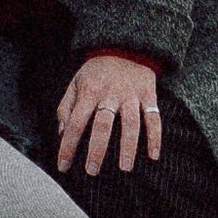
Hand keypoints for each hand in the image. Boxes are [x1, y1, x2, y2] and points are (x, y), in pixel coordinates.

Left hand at [56, 51, 161, 176]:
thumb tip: (61, 135)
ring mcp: (131, 94)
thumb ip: (66, 108)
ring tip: (125, 168)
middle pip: (103, 124)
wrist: (125, 46)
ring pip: (131, 123)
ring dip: (128, 146)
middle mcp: (110, 93)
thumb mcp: (76, 83)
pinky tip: (153, 156)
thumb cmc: (96, 72)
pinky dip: (155, 137)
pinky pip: (153, 117)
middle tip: (92, 171)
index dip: (68, 145)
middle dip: (97, 149)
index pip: (76, 122)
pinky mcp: (148, 94)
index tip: (63, 166)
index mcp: (89, 90)